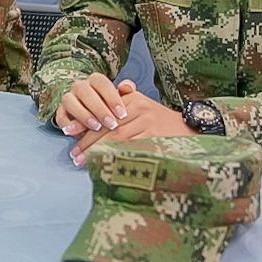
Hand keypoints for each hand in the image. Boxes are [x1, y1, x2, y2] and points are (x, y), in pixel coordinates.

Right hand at [55, 73, 129, 137]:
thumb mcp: (121, 101)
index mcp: (95, 81)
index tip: (122, 114)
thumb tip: (127, 86)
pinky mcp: (61, 112)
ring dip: (84, 115)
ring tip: (96, 127)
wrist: (96, 122)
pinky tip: (77, 133)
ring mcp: (68, 99)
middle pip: (85, 91)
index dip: (111, 97)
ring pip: (70, 101)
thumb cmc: (111, 109)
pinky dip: (67, 125)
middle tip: (111, 124)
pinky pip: (60, 116)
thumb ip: (127, 92)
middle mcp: (79, 87)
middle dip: (99, 109)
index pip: (101, 82)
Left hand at [69, 88, 193, 165]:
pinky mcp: (154, 138)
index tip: (70, 135)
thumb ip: (127, 98)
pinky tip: (104, 164)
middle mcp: (139, 109)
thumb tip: (109, 97)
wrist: (191, 130)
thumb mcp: (145, 105)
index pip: (103, 113)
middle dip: (87, 142)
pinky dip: (115, 156)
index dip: (85, 125)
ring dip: (97, 151)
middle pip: (107, 127)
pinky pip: (130, 148)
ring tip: (82, 162)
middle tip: (74, 155)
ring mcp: (147, 123)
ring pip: (116, 139)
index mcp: (133, 100)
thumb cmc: (162, 121)